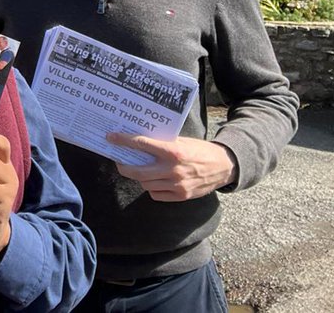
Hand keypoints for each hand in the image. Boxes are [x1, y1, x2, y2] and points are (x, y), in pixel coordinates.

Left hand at [108, 134, 238, 200]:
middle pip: (137, 171)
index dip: (123, 141)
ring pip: (145, 184)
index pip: (141, 145)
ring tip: (139, 170)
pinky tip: (155, 181)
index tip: (111, 138)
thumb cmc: (199, 150)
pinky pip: (156, 194)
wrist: (223, 166)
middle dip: (124, 166)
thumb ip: (161, 143)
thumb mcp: (181, 141)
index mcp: (173, 151)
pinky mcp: (181, 196)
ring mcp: (177, 185)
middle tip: (119, 162)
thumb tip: (137, 142)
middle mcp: (173, 169)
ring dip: (139, 177)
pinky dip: (152, 188)